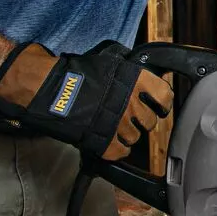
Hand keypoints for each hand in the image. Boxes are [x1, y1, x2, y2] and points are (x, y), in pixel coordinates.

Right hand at [0, 41, 173, 161]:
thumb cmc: (76, 73)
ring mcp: (119, 124)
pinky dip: (116, 149)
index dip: (162, 103)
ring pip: (135, 138)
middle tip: (127, 116)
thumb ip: (130, 75)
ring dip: (126, 134)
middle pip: (149, 121)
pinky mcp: (105, 142)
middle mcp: (132, 102)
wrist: (51, 89)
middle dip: (140, 121)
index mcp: (136, 80)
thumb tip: (145, 81)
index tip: (158, 106)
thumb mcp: (110, 64)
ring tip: (112, 126)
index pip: (165, 96)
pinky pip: (121, 151)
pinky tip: (108, 140)